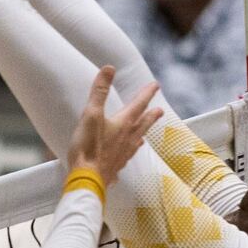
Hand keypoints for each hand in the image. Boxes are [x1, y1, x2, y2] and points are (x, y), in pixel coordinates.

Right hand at [64, 66, 162, 187]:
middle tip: (160, 110)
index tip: (155, 85)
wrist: (87, 179)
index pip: (139, 104)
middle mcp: (128, 138)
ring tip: (145, 133)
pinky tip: (127, 155)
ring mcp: (124, 154)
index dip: (147, 93)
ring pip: (137, 140)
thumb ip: (99, 91)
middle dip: (151, 115)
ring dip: (143, 133)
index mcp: (124, 123)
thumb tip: (109, 69)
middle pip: (144, 123)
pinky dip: (129, 152)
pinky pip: (127, 157)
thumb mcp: (91, 114)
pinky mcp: (116, 166)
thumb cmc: (88, 147)